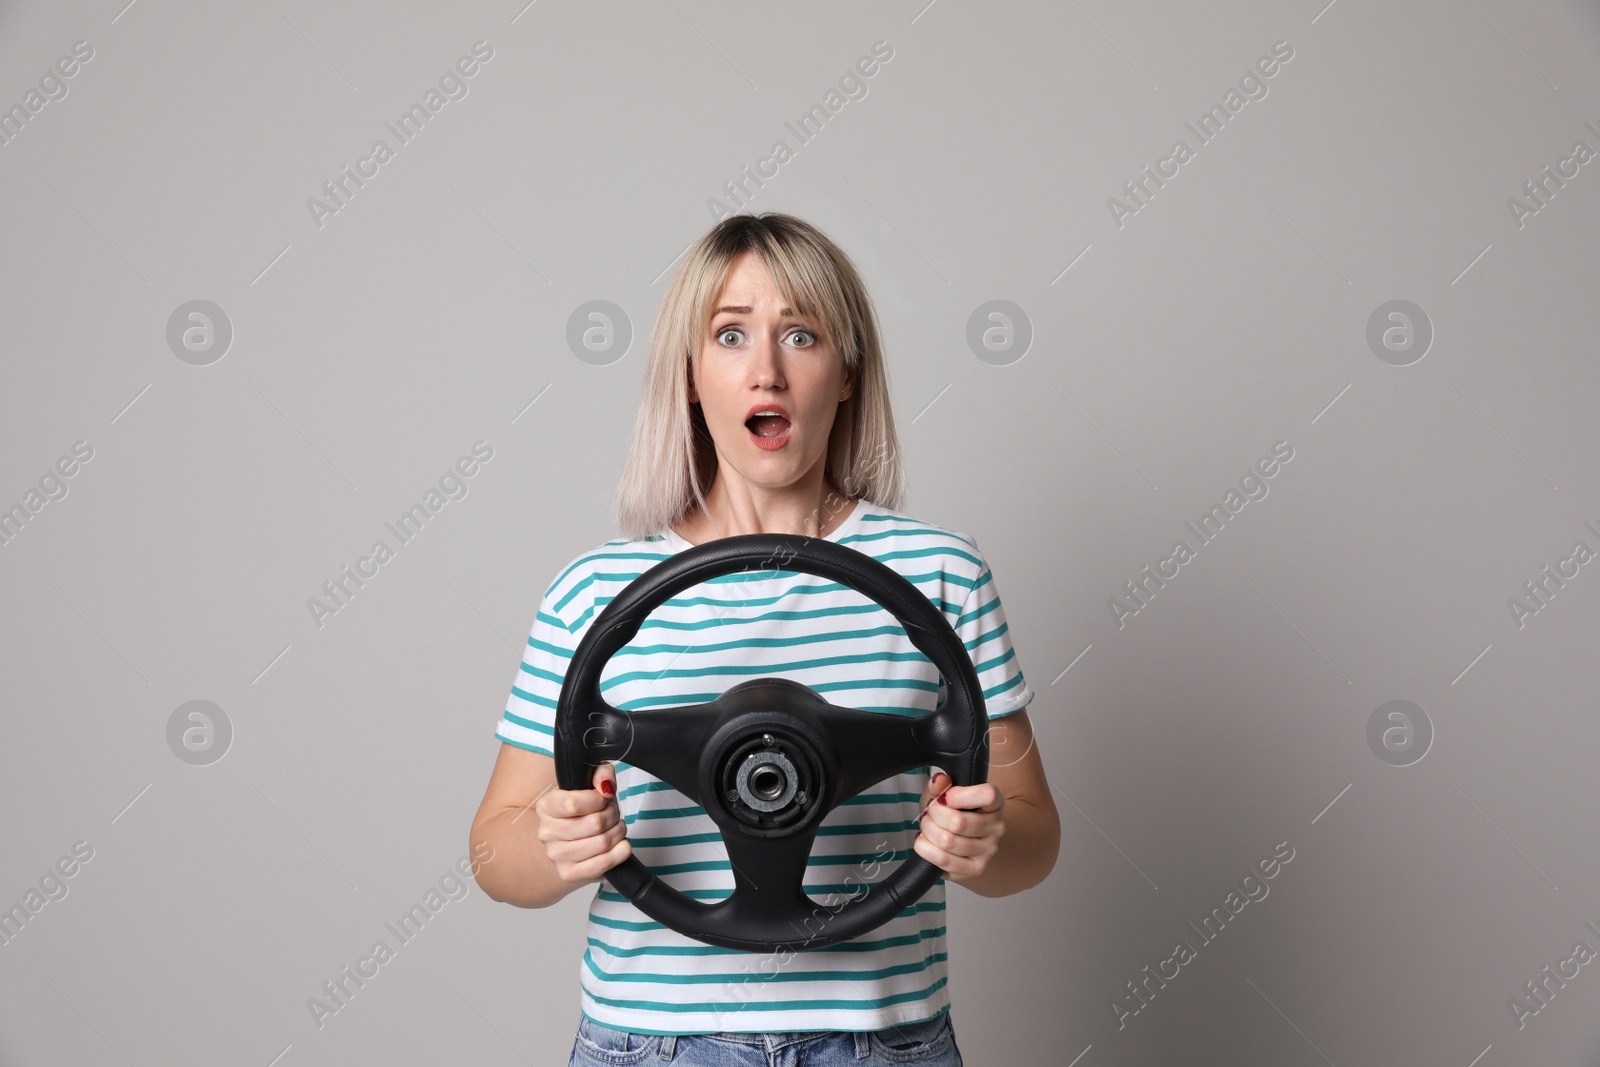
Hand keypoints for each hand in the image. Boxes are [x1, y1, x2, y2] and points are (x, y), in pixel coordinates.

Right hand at [534, 763, 631, 884]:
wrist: (576, 840)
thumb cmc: (585, 810)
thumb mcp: (592, 782)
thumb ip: (600, 773)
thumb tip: (606, 787)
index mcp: (546, 806)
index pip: (573, 804)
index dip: (598, 800)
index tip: (603, 798)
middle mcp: (546, 832)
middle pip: (594, 823)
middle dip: (613, 815)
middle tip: (613, 814)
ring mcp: (556, 856)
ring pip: (602, 842)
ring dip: (618, 832)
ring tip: (616, 828)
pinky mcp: (569, 874)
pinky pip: (603, 863)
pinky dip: (620, 852)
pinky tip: (620, 845)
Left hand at [913, 771, 1004, 882]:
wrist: (965, 840)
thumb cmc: (955, 813)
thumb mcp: (946, 794)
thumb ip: (941, 785)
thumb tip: (938, 782)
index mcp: (995, 803)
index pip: (988, 795)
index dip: (959, 795)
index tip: (944, 798)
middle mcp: (996, 827)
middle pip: (958, 822)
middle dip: (934, 815)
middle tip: (929, 812)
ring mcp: (988, 850)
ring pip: (948, 841)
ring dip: (928, 831)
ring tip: (927, 827)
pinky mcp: (976, 869)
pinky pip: (944, 860)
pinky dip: (926, 849)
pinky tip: (925, 842)